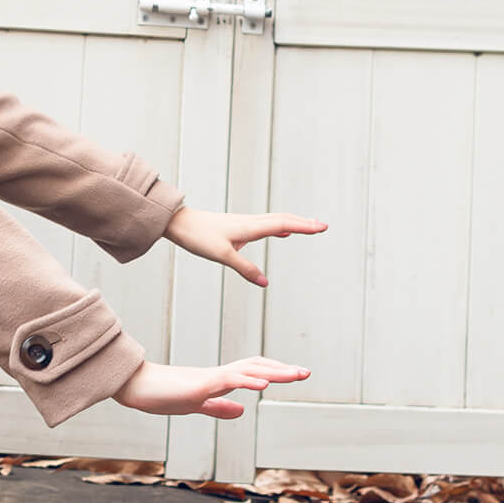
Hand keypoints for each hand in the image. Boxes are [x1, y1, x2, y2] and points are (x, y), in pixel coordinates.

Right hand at [112, 357, 310, 418]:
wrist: (134, 388)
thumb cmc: (160, 394)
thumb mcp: (196, 405)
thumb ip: (218, 407)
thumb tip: (242, 410)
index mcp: (217, 381)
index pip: (253, 371)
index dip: (275, 372)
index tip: (296, 374)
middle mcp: (217, 375)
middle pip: (256, 366)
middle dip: (282, 369)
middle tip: (306, 372)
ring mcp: (209, 378)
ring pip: (248, 369)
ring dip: (273, 371)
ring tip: (295, 374)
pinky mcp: (199, 384)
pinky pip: (227, 379)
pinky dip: (248, 379)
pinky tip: (264, 383)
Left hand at [162, 208, 326, 287]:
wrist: (180, 223)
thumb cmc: (199, 237)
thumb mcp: (222, 256)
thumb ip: (245, 269)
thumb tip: (264, 283)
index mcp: (250, 227)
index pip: (283, 224)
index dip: (303, 226)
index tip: (321, 227)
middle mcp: (250, 222)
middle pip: (283, 219)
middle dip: (304, 222)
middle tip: (323, 226)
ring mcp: (245, 223)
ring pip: (275, 220)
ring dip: (294, 222)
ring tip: (309, 226)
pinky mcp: (239, 226)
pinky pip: (266, 224)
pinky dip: (280, 226)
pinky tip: (283, 231)